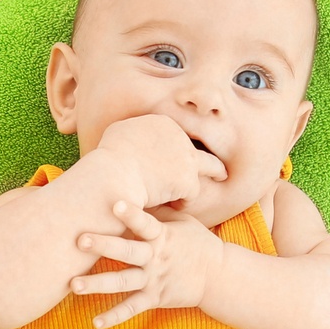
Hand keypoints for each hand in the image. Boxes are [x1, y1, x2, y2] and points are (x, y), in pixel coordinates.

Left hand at [70, 207, 224, 327]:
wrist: (219, 275)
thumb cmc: (196, 242)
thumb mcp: (182, 221)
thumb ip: (158, 210)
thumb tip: (134, 186)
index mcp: (162, 235)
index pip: (145, 223)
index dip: (131, 214)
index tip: (115, 204)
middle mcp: (155, 257)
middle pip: (127, 251)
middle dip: (104, 245)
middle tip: (80, 239)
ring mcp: (154, 279)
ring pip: (123, 282)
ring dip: (98, 284)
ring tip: (74, 285)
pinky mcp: (155, 298)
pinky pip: (132, 309)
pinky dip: (114, 316)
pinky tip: (95, 323)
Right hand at [93, 114, 226, 209]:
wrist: (113, 176)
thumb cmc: (107, 159)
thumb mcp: (117, 133)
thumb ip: (131, 132)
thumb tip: (129, 136)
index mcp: (161, 122)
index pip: (175, 134)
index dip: (174, 147)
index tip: (172, 158)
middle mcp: (178, 135)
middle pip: (195, 145)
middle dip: (202, 152)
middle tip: (213, 158)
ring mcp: (186, 157)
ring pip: (208, 165)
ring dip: (214, 171)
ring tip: (221, 175)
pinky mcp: (188, 180)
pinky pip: (192, 192)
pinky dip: (184, 200)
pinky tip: (177, 206)